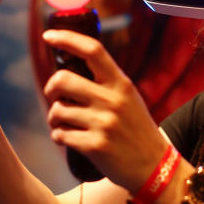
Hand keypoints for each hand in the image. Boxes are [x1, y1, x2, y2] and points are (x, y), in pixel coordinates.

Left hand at [42, 29, 167, 191]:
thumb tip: (68, 70)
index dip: (67, 39)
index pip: (93, 50)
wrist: (155, 167)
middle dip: (50, 89)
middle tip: (55, 97)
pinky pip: (60, 135)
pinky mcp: (95, 146)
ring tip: (63, 124)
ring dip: (54, 118)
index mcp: (121, 84)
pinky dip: (59, 137)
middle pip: (63, 80)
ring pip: (57, 110)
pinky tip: (68, 139)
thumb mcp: (129, 99)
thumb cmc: (136, 131)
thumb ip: (106, 84)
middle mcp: (113, 100)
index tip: (48, 36)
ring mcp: (104, 123)